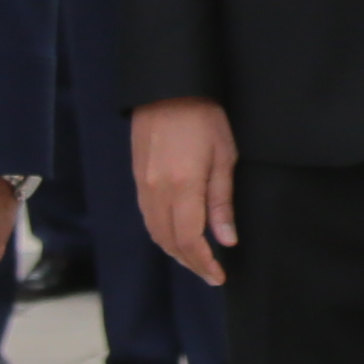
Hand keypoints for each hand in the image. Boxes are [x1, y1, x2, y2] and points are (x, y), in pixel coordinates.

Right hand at [134, 97, 240, 285]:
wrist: (167, 87)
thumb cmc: (203, 117)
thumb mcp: (224, 157)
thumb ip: (221, 202)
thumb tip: (226, 240)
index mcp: (182, 187)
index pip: (189, 240)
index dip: (204, 263)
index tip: (218, 276)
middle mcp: (157, 191)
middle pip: (169, 242)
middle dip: (190, 262)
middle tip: (210, 273)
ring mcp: (143, 186)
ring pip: (155, 232)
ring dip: (175, 251)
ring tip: (197, 259)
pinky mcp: (138, 178)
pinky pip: (148, 217)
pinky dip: (163, 234)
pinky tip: (178, 235)